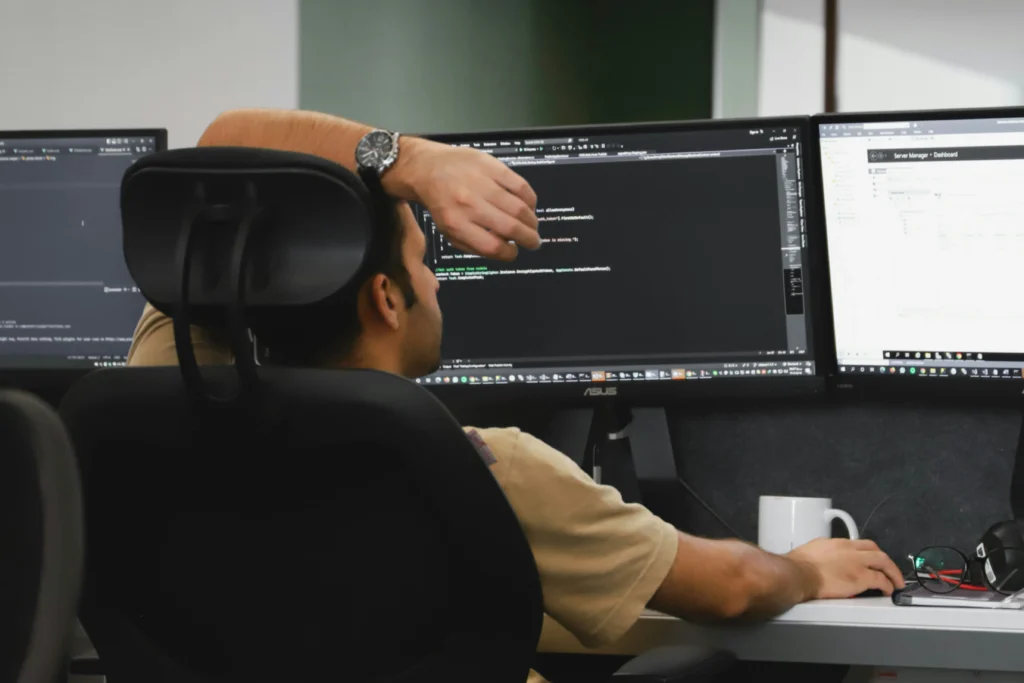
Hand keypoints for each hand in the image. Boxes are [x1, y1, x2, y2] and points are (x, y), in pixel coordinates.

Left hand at [386, 137, 539, 260]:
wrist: (426, 168)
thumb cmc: (440, 203)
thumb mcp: (448, 231)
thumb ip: (473, 245)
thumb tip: (504, 250)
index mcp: (456, 224)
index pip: (493, 247)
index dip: (510, 254)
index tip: (514, 252)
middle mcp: (469, 204)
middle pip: (510, 228)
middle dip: (528, 239)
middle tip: (533, 241)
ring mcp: (481, 183)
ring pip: (518, 207)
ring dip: (531, 220)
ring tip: (532, 224)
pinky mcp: (491, 165)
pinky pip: (520, 185)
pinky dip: (530, 198)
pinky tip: (530, 205)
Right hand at [787, 538, 904, 598]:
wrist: (800, 573)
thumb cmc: (800, 564)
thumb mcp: (813, 550)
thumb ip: (825, 552)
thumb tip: (827, 557)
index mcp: (838, 543)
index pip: (860, 544)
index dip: (870, 552)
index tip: (872, 560)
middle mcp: (851, 549)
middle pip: (876, 551)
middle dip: (886, 561)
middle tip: (890, 570)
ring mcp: (858, 563)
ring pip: (883, 563)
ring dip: (892, 573)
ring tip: (896, 582)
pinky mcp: (862, 578)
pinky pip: (881, 580)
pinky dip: (888, 585)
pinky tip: (888, 591)